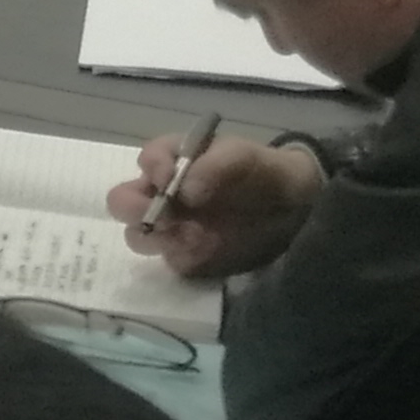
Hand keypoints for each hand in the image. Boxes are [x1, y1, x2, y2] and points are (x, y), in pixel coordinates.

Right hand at [105, 131, 324, 280]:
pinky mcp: (187, 256)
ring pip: (138, 236)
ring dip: (158, 237)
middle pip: (123, 202)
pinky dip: (183, 257)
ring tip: (193, 236)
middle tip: (165, 216)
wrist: (296, 210)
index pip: (147, 161)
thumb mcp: (245, 157)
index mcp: (174, 160)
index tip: (171, 178)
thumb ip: (215, 166)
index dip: (154, 169)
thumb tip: (185, 190)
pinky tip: (207, 250)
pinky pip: (170, 261)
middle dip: (135, 209)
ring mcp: (173, 228)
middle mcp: (163, 194)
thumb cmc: (262, 173)